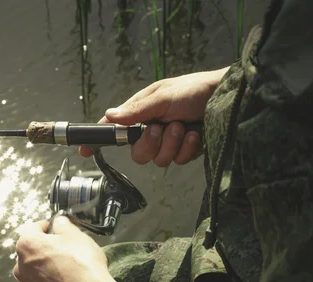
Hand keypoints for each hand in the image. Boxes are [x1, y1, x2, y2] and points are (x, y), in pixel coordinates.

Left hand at [12, 216, 121, 281]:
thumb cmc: (82, 262)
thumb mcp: (76, 235)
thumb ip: (63, 225)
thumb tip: (58, 222)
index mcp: (26, 246)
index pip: (32, 229)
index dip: (46, 227)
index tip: (56, 229)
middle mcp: (20, 269)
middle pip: (30, 256)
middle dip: (44, 253)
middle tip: (64, 255)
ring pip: (34, 279)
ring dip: (45, 276)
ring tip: (66, 277)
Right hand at [80, 67, 228, 165]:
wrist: (227, 98)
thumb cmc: (195, 90)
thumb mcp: (163, 96)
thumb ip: (136, 110)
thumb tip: (109, 116)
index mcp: (142, 112)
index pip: (115, 128)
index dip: (99, 139)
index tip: (84, 151)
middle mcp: (153, 128)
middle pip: (137, 153)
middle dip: (151, 143)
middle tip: (164, 127)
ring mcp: (169, 141)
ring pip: (158, 160)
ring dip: (173, 143)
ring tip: (184, 126)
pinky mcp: (186, 151)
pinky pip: (178, 160)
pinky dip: (187, 148)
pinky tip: (196, 135)